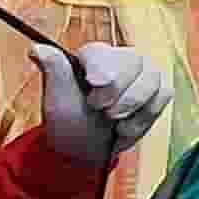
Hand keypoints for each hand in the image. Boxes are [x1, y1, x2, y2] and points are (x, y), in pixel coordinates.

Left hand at [41, 40, 171, 163]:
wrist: (87, 150)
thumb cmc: (70, 122)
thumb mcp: (57, 100)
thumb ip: (54, 71)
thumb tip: (36, 48)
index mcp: (93, 56)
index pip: (103, 52)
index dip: (102, 67)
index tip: (95, 83)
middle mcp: (121, 58)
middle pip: (133, 62)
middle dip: (118, 94)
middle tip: (101, 111)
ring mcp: (143, 73)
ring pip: (151, 79)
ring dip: (132, 108)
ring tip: (113, 122)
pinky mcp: (158, 91)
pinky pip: (162, 96)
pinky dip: (144, 117)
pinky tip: (126, 126)